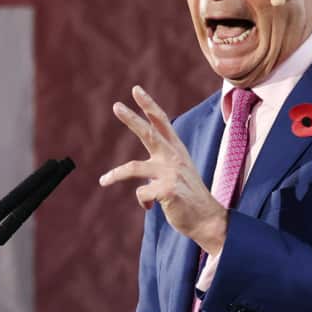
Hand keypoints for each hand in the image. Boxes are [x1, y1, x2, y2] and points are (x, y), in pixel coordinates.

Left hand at [99, 85, 227, 252]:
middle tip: (116, 106)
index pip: (162, 122)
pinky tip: (149, 207)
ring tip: (103, 181)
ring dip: (115, 174)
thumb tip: (142, 186)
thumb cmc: (189, 198)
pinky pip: (142, 193)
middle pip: (149, 134)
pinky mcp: (168, 190)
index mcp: (176, 150)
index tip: (136, 90)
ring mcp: (172, 173)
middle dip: (131, 119)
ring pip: (134, 168)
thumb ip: (160, 169)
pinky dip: (142, 201)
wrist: (208, 220)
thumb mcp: (177, 175)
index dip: (148, 105)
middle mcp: (174, 158)